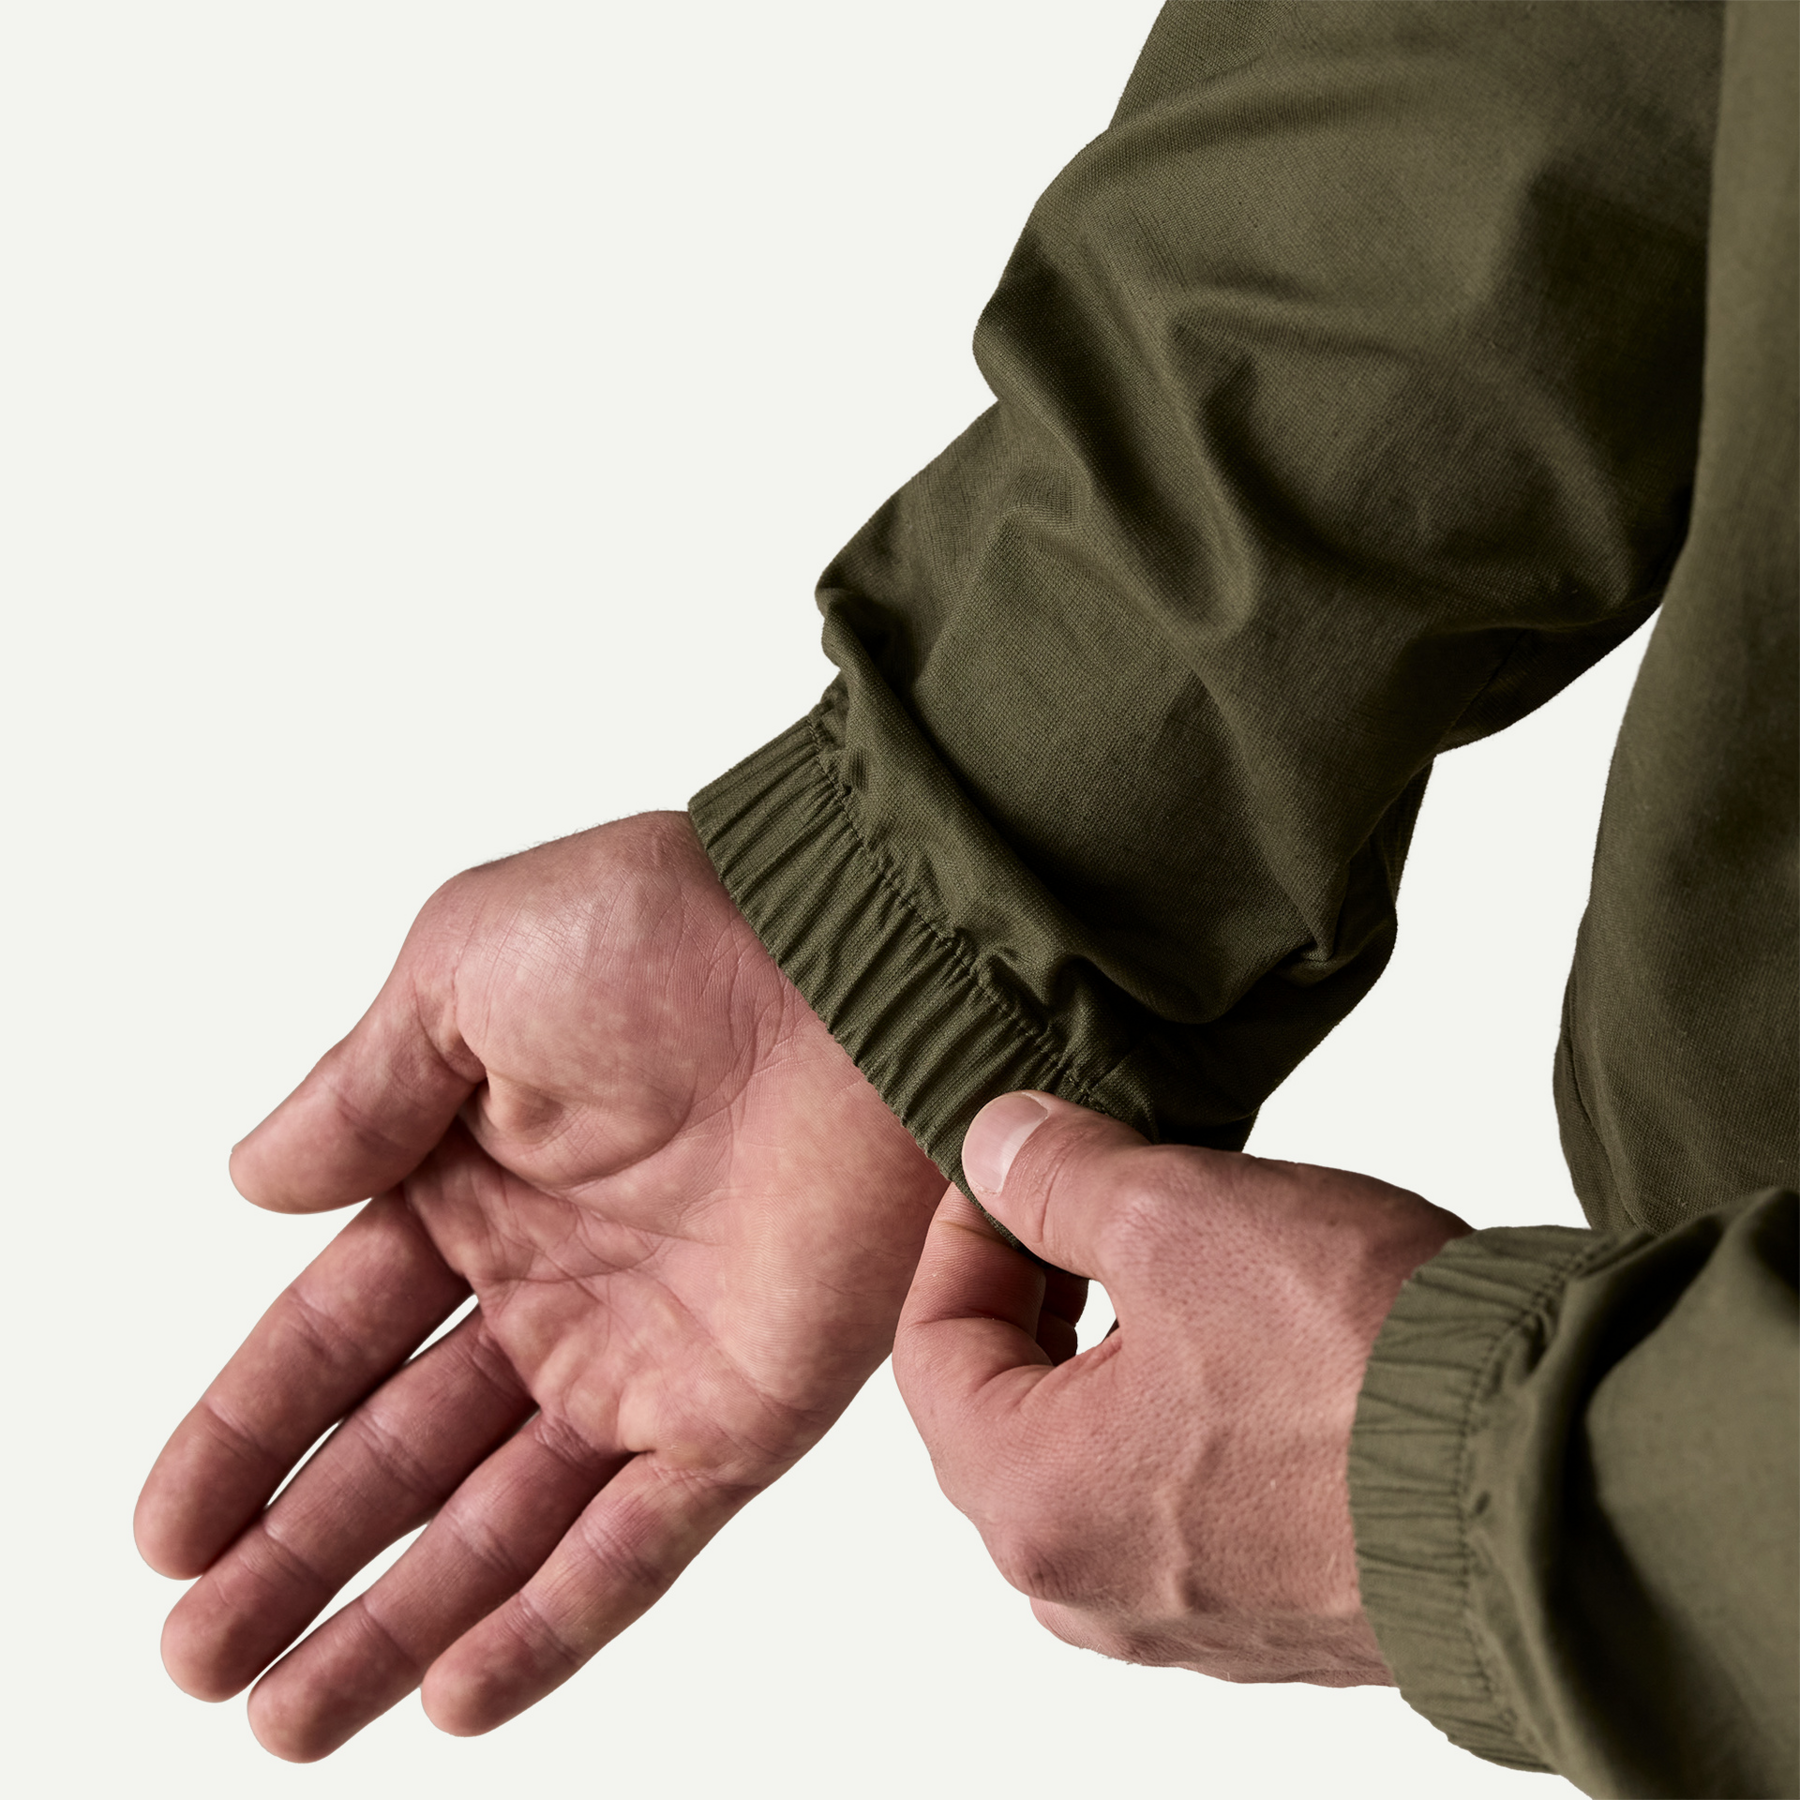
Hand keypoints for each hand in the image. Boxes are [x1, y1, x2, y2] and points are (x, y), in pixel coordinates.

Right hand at [135, 812, 942, 1757]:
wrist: (853, 955)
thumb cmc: (668, 929)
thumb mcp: (463, 971)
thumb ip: (360, 1093)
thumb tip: (250, 1183)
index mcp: (476, 1180)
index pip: (333, 1336)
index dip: (247, 1433)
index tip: (163, 1531)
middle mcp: (556, 1281)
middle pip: (400, 1451)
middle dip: (296, 1555)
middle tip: (197, 1657)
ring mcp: (650, 1353)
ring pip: (500, 1521)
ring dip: (397, 1619)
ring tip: (284, 1713)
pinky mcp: (748, 1403)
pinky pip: (639, 1539)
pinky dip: (551, 1621)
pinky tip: (453, 1694)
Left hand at [894, 1092, 1468, 1684]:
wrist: (1562, 1482)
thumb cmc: (1363, 1362)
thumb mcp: (1177, 1214)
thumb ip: (1057, 1175)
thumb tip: (999, 1144)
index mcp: (1033, 1503)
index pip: (933, 1344)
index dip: (964, 1229)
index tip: (1014, 1162)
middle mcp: (1090, 1587)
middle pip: (1007, 1402)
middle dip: (1041, 1283)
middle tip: (1094, 1193)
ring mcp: (1188, 1613)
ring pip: (1101, 1447)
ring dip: (1120, 1341)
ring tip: (1185, 1253)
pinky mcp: (1276, 1609)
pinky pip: (1189, 1493)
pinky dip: (1193, 1407)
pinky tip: (1258, 1340)